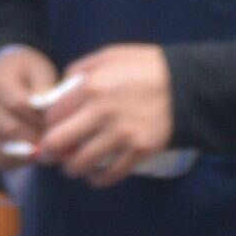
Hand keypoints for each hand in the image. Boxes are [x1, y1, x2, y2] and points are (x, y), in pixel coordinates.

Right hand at [0, 45, 56, 164]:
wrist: (2, 76)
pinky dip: (20, 163)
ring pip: (4, 149)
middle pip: (10, 130)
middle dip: (39, 140)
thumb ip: (45, 88)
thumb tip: (48, 108)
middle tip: (58, 141)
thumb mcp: (39, 71)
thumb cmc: (27, 75)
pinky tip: (33, 153)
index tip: (61, 122)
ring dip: (30, 154)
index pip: (19, 106)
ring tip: (46, 146)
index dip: (43, 118)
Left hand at [34, 44, 172, 187]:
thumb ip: (79, 71)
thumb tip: (59, 91)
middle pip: (59, 142)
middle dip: (49, 152)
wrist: (188, 85)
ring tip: (72, 167)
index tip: (50, 130)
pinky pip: (112, 173)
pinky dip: (99, 179)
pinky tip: (95, 176)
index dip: (47, 126)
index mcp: (90, 87)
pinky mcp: (140, 150)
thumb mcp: (108, 56)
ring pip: (82, 162)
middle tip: (49, 156)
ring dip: (72, 168)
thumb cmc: (145, 67)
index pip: (52, 115)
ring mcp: (121, 134)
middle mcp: (101, 113)